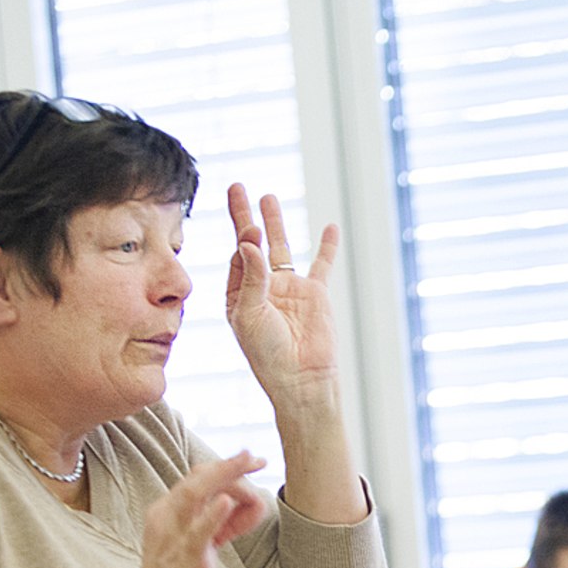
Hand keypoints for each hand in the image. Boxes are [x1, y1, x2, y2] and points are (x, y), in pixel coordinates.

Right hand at [123, 451, 266, 567]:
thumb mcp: (200, 543)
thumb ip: (220, 522)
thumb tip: (244, 503)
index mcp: (167, 511)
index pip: (197, 478)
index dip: (226, 467)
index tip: (253, 461)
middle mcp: (166, 516)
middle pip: (197, 479)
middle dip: (229, 466)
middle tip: (256, 458)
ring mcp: (173, 535)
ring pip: (194, 495)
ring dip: (225, 476)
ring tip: (247, 462)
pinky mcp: (185, 557)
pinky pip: (198, 531)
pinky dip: (213, 515)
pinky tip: (227, 502)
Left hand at [225, 184, 339, 410]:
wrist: (302, 380)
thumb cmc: (268, 356)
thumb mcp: (251, 316)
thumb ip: (252, 278)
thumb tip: (249, 241)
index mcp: (240, 296)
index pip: (237, 257)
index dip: (242, 240)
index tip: (247, 230)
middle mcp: (263, 289)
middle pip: (252, 244)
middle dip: (244, 216)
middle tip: (238, 187)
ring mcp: (290, 290)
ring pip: (282, 248)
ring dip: (275, 223)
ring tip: (268, 197)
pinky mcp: (315, 295)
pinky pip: (322, 265)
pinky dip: (327, 247)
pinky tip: (330, 228)